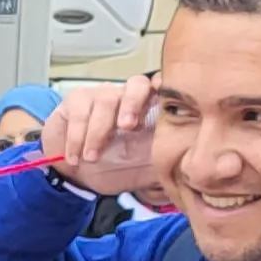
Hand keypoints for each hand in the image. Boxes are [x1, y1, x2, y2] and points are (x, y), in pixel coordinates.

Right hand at [40, 74, 160, 197]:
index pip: (163, 89)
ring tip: (92, 158)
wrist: (74, 176)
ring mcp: (100, 95)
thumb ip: (162, 164)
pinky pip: (79, 113)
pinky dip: (76, 138)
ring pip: (105, 101)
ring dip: (98, 133)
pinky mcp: (76, 100)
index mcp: (149, 110)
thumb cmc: (112, 168)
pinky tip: (75, 158)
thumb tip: (187, 167)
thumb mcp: (141, 171)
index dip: (165, 89)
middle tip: (127, 127)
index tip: (166, 101)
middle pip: (137, 84)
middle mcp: (127, 97)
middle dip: (133, 104)